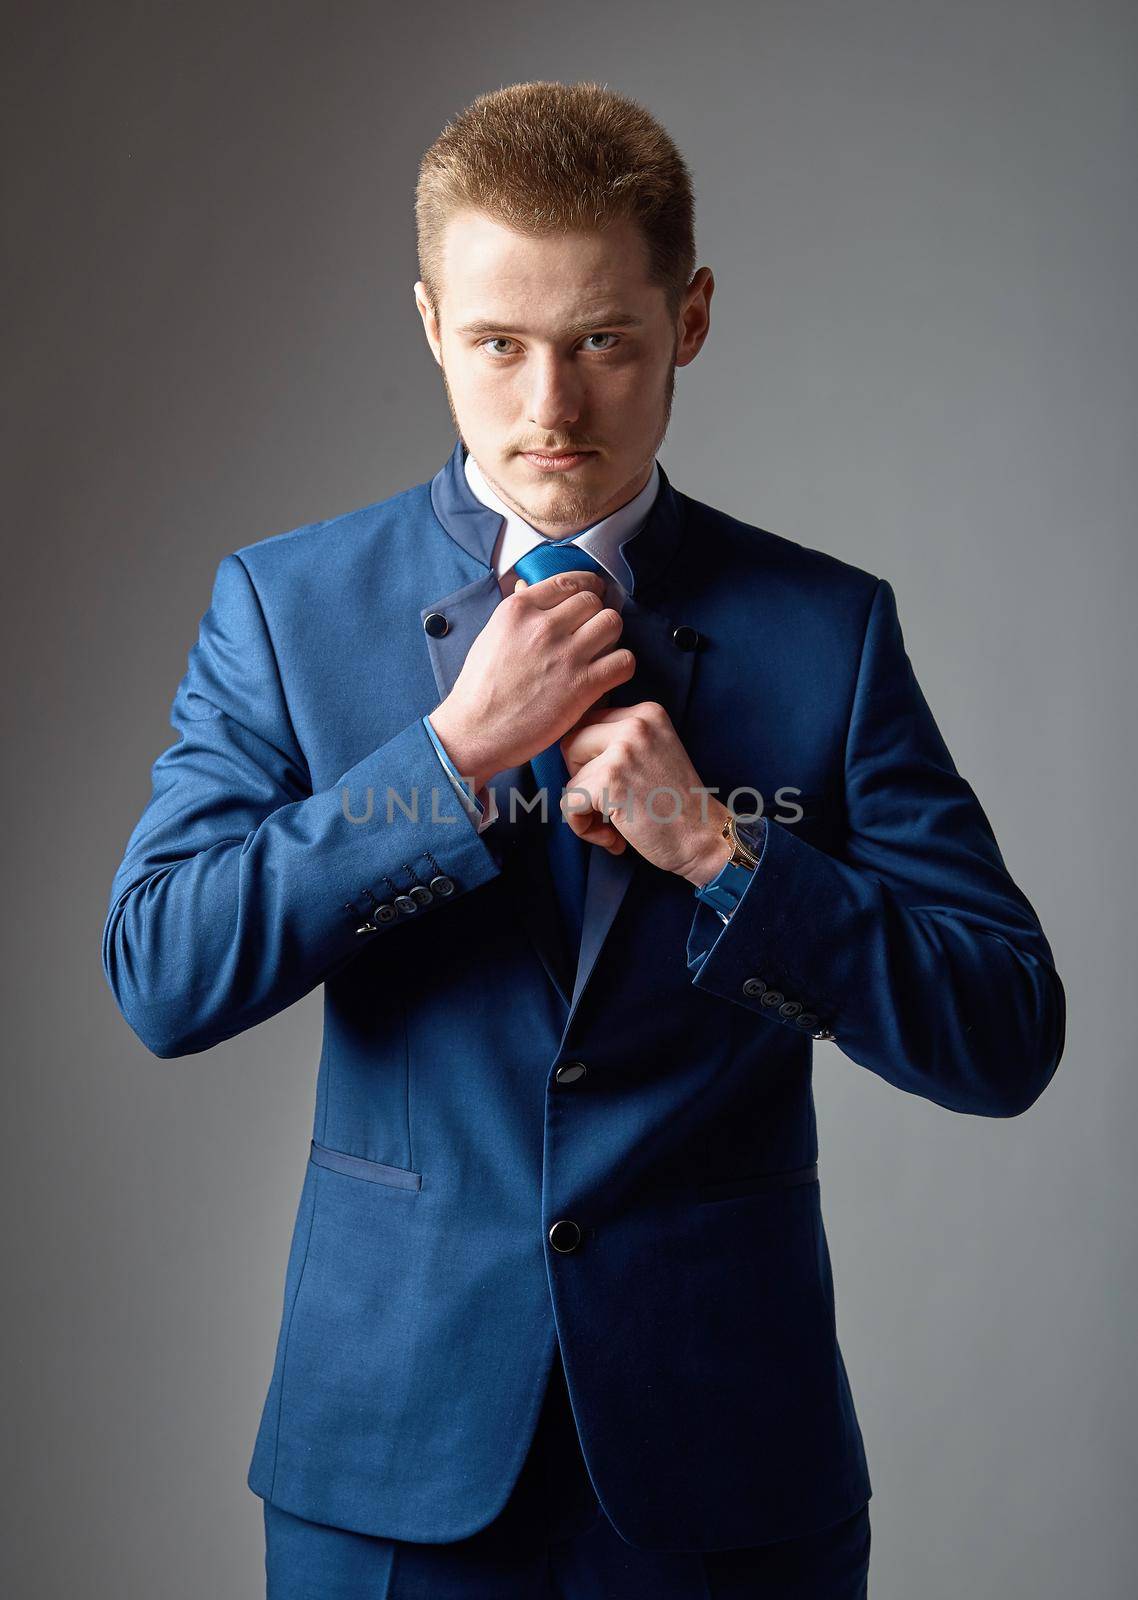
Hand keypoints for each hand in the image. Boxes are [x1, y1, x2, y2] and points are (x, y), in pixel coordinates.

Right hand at [430, 571, 635, 790]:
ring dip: (611, 637)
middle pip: (593, 601)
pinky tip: (608, 674)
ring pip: (612, 623)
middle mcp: (544, 627)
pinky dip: (621, 665)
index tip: (593, 594)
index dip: (588, 587)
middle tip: (593, 632)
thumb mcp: (491, 636)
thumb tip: (534, 589)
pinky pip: (624, 660)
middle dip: (596, 615)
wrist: (475, 731)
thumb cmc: (479, 689)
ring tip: (601, 652)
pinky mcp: (583, 685)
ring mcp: (566, 655)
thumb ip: (519, 613)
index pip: (569, 581)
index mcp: (518, 610)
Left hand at [559, 700, 734, 882]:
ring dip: (586, 810)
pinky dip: (583, 828)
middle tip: (610, 805)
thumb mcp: (652, 753)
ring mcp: (622, 750)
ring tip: (616, 826)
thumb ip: (618, 741)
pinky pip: (569, 803)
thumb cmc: (676, 805)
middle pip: (571, 744)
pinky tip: (613, 839)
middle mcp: (635, 723)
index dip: (590, 761)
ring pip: (570, 779)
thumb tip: (565, 745)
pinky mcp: (609, 780)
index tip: (614, 787)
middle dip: (582, 780)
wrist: (704, 838)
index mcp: (646, 712)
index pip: (588, 724)